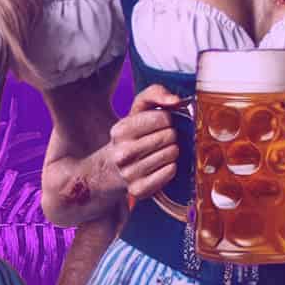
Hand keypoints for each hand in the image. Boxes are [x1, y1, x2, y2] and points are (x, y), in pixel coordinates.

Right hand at [109, 84, 182, 203]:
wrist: (109, 170)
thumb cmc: (130, 137)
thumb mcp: (135, 111)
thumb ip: (154, 94)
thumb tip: (176, 100)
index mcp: (120, 130)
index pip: (163, 117)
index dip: (166, 119)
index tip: (160, 124)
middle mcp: (122, 152)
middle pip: (170, 136)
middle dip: (171, 135)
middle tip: (162, 140)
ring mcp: (130, 173)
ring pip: (172, 154)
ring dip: (172, 152)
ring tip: (160, 152)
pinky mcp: (139, 190)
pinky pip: (170, 172)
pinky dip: (171, 168)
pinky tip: (160, 166)